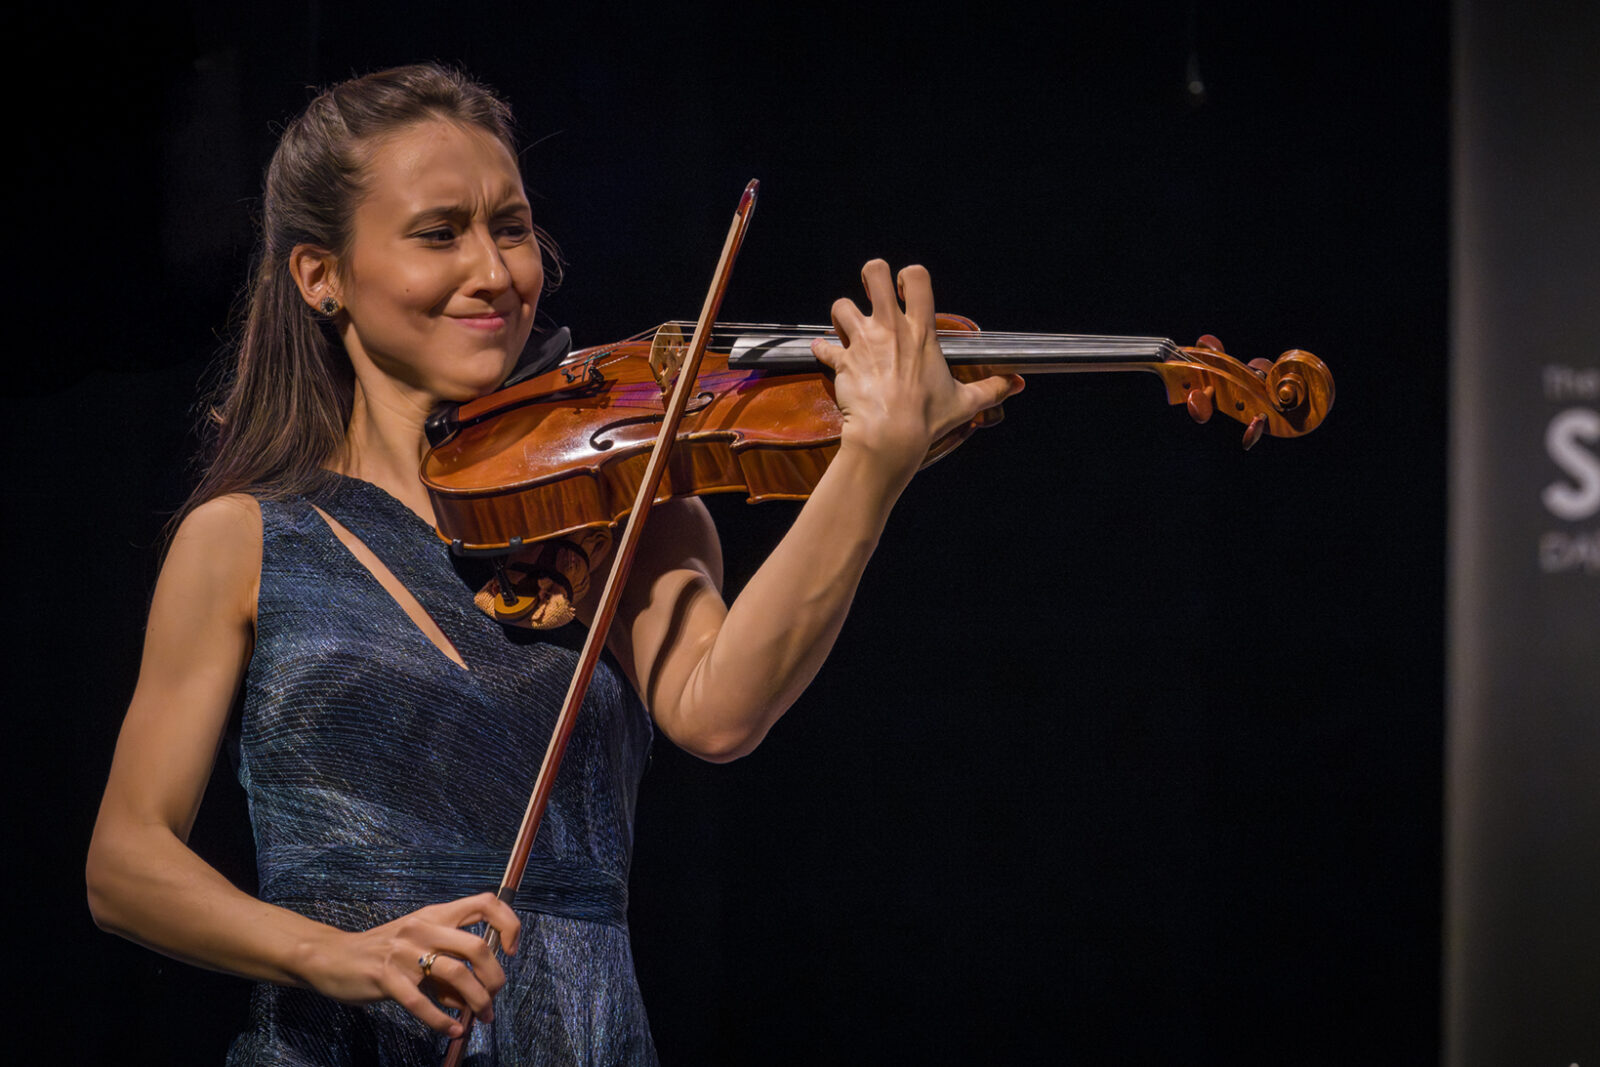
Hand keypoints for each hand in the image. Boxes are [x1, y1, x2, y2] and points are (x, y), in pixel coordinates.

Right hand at [300, 891, 521, 1035]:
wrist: (333, 957)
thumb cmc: (383, 953)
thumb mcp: (420, 948)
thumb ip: (449, 966)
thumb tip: (478, 995)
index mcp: (436, 914)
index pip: (485, 903)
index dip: (507, 923)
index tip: (511, 950)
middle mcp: (424, 927)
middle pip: (477, 946)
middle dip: (495, 977)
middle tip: (494, 997)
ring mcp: (404, 951)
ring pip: (456, 974)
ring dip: (477, 1001)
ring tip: (482, 1018)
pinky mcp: (386, 976)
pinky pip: (422, 1002)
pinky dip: (442, 1020)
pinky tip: (452, 1029)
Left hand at [810, 260, 1020, 483]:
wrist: (889, 436)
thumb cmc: (927, 418)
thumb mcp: (965, 402)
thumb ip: (992, 389)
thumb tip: (1016, 384)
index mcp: (920, 332)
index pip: (916, 278)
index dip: (909, 275)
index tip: (907, 287)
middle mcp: (889, 328)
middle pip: (873, 273)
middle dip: (872, 275)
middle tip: (874, 293)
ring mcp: (862, 342)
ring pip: (841, 306)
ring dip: (843, 314)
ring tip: (849, 327)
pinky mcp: (841, 362)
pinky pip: (823, 347)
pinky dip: (823, 350)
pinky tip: (826, 354)